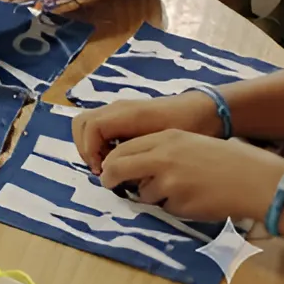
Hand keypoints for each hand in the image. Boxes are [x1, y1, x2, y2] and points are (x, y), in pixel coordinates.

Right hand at [72, 90, 222, 174]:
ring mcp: (118, 111)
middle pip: (81, 123)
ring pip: (87, 124)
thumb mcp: (166, 146)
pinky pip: (98, 127)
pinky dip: (98, 144)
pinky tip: (116, 160)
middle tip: (101, 171)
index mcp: (126, 114)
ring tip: (107, 167)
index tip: (103, 172)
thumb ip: (140, 157)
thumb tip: (119, 174)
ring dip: (89, 146)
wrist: (202, 112)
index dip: (90, 151)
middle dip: (84, 149)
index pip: (91, 127)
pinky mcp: (122, 117)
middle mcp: (117, 109)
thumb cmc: (187, 128)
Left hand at [100, 129, 283, 223]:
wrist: (251, 179)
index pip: (124, 149)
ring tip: (177, 190)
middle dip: (110, 178)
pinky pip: (165, 207)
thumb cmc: (221, 158)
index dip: (111, 161)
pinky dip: (172, 206)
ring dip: (150, 195)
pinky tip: (192, 200)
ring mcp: (170, 182)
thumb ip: (159, 149)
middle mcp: (162, 158)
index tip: (107, 168)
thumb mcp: (186, 142)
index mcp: (164, 139)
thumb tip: (132, 164)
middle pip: (119, 168)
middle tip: (108, 184)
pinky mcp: (180, 204)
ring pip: (143, 192)